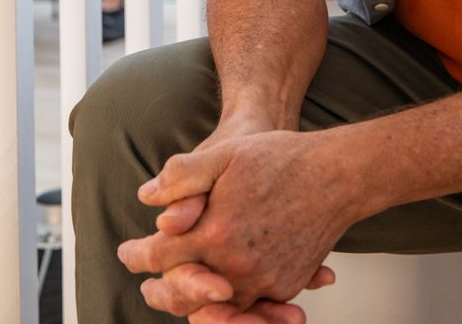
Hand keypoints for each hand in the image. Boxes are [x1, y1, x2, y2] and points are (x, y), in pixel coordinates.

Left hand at [118, 129, 345, 316]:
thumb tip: (146, 197)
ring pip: (219, 307)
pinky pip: (252, 305)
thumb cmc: (280, 159)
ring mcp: (263, 279)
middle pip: (185, 293)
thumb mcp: (225, 154)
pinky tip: (226, 295)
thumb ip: (183, 176)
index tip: (126, 252)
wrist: (336, 175)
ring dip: (196, 305)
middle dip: (162, 291)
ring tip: (183, 297)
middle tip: (149, 288)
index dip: (137, 255)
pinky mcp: (285, 285)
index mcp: (215, 232)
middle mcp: (236, 265)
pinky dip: (235, 306)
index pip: (161, 255)